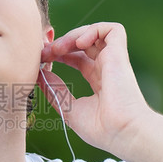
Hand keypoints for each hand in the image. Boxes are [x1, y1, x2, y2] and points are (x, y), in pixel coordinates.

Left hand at [38, 22, 149, 154]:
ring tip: (58, 49)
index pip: (77, 58)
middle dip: (61, 43)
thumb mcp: (68, 107)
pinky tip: (79, 43)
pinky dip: (94, 30)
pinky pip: (112, 29)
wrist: (121, 132)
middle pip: (83, 44)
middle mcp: (106, 68)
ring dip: (73, 35)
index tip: (42, 60)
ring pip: (95, 32)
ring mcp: (113, 60)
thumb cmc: (100, 128)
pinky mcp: (120, 55)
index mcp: (97, 80)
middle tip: (45, 52)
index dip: (59, 54)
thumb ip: (55, 89)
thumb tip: (41, 73)